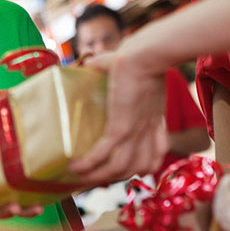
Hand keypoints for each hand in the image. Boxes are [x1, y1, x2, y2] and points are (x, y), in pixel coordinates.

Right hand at [69, 48, 168, 184]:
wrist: (147, 55)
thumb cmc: (141, 53)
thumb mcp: (130, 69)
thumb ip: (109, 68)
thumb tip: (89, 63)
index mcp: (153, 118)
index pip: (155, 154)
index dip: (143, 165)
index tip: (128, 167)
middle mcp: (146, 130)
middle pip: (139, 167)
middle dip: (118, 176)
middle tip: (96, 175)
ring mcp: (135, 132)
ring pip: (120, 168)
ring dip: (99, 177)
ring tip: (80, 177)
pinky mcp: (121, 127)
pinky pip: (103, 156)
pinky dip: (88, 165)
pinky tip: (74, 167)